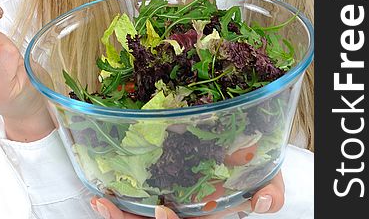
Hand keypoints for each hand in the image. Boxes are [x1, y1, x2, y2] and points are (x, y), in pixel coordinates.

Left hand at [90, 171, 283, 217]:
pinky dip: (117, 205)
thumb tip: (262, 201)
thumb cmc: (248, 171)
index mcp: (206, 215)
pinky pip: (133, 208)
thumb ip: (270, 190)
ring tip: (98, 201)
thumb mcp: (265, 179)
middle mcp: (184, 214)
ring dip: (115, 215)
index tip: (163, 209)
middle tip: (107, 205)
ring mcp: (168, 208)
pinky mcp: (154, 197)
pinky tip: (101, 194)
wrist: (238, 155)